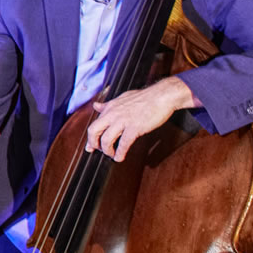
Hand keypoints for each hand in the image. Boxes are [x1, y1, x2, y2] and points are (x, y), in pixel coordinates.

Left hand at [85, 75, 199, 160]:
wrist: (162, 96)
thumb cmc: (145, 97)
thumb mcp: (122, 98)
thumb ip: (108, 104)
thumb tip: (96, 106)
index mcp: (110, 108)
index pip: (94, 124)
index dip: (90, 138)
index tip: (90, 147)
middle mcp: (113, 114)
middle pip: (94, 131)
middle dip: (93, 144)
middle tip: (98, 151)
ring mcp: (123, 121)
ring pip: (106, 139)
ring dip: (107, 151)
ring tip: (112, 155)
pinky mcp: (135, 128)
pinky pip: (123, 143)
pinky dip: (120, 153)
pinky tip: (120, 157)